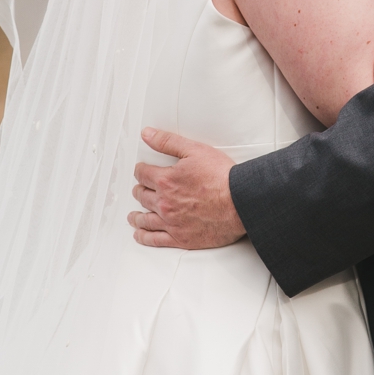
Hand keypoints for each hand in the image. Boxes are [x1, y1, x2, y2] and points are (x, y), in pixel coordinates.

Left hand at [130, 130, 243, 248]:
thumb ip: (168, 142)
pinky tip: (139, 234)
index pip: (142, 174)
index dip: (140, 171)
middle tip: (140, 190)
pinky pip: (155, 239)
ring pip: (144, 219)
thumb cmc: (223, 178)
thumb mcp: (195, 150)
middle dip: (139, 191)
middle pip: (142, 196)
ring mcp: (171, 222)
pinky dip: (144, 237)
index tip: (141, 171)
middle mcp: (164, 203)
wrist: (240, 202)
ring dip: (136, 216)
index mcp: (166, 181)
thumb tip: (147, 134)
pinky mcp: (180, 238)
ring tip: (133, 216)